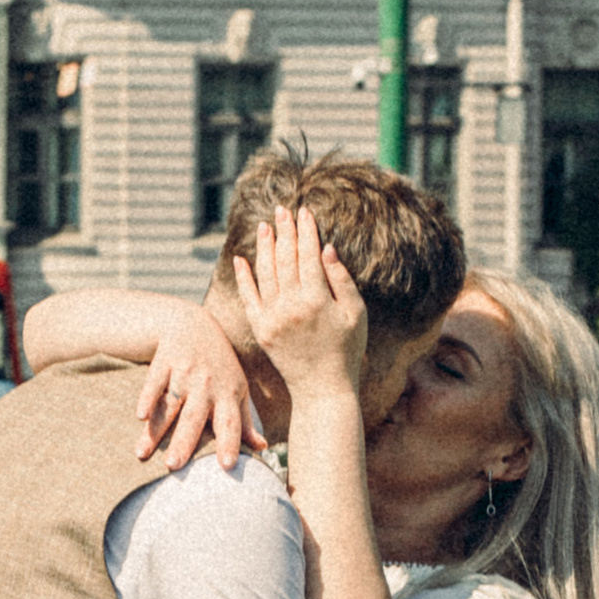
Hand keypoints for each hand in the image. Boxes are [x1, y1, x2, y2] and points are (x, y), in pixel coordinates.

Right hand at [137, 312, 255, 470]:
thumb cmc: (219, 365)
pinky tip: (139, 417)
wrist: (193, 324)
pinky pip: (154, 383)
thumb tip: (263, 448)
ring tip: (142, 454)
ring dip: (156, 429)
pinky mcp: (164, 362)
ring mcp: (185, 372)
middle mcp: (207, 384)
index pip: (230, 422)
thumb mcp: (236, 388)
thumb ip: (245, 422)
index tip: (227, 465)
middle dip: (184, 441)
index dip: (229, 443)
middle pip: (194, 417)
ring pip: (169, 405)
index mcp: (228, 393)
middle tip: (174, 466)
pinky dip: (146, 398)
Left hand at [237, 208, 367, 412]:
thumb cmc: (347, 350)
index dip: (306, 231)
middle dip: (284, 231)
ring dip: (264, 247)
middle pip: (285, 258)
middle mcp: (291, 305)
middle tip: (281, 209)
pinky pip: (249, 297)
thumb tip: (326, 248)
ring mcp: (272, 317)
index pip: (308, 255)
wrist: (322, 388)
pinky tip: (242, 258)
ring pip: (265, 273)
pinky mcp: (261, 329)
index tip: (304, 211)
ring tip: (264, 226)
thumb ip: (342, 279)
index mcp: (317, 299)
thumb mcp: (356, 313)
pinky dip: (244, 276)